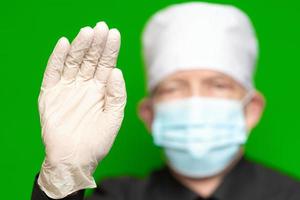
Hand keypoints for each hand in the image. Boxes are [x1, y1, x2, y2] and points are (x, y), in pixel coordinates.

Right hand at [37, 22, 125, 198]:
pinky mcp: (51, 94)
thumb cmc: (97, 141)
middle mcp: (85, 85)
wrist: (75, 159)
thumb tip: (117, 71)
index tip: (114, 34)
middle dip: (97, 44)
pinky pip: (53, 72)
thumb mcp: (113, 118)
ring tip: (87, 32)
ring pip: (74, 62)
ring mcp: (68, 88)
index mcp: (101, 90)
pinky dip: (57, 58)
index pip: (107, 64)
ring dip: (80, 47)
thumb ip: (117, 94)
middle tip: (101, 28)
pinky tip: (64, 44)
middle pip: (91, 59)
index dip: (111, 50)